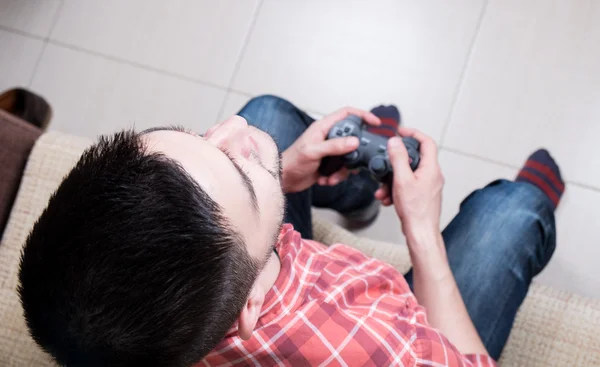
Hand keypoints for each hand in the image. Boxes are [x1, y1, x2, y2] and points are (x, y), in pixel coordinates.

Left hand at [281, 107, 380, 192]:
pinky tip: (324, 180)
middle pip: (352, 137)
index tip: (375, 122)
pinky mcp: (329, 164)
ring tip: (331, 176)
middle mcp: (328, 137)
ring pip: (349, 157)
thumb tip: (355, 141)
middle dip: (355, 152)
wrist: (284, 179)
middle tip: (356, 160)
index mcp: (323, 127)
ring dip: (343, 170)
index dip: (362, 115)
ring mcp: (329, 151)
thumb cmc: (292, 161)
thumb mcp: (313, 152)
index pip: (346, 114)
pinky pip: (342, 170)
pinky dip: (336, 177)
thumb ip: (334, 146)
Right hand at [374, 127, 443, 248]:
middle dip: (396, 162)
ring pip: (408, 174)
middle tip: (386, 162)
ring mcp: (428, 186)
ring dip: (392, 180)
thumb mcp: (402, 180)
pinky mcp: (422, 195)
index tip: (401, 132)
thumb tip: (396, 142)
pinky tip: (386, 199)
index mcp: (431, 169)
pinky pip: (407, 186)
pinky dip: (396, 190)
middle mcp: (432, 175)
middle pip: (414, 158)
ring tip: (382, 190)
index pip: (427, 142)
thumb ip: (398, 159)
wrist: (420, 232)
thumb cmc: (415, 211)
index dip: (414, 133)